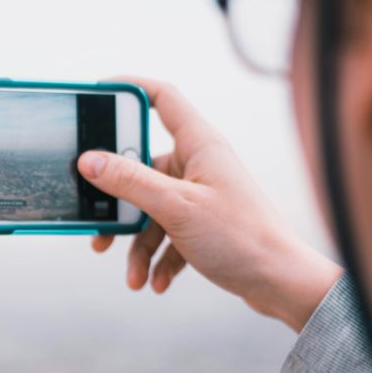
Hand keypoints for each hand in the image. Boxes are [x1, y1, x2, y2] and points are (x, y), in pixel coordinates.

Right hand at [77, 78, 340, 330]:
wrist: (281, 283)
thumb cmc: (242, 238)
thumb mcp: (175, 208)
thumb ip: (130, 182)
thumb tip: (90, 161)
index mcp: (199, 145)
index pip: (162, 98)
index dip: (130, 89)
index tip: (98, 97)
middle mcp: (199, 165)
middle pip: (142, 169)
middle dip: (120, 203)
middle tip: (100, 221)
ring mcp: (200, 195)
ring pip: (151, 210)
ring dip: (138, 245)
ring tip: (133, 274)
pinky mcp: (201, 224)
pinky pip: (167, 235)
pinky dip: (158, 259)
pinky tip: (155, 281)